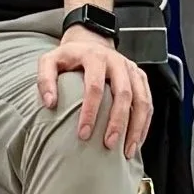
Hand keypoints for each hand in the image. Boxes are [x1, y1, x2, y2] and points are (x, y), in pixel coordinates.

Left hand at [39, 28, 152, 157]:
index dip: (90, 111)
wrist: (89, 42)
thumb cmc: (69, 57)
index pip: (94, 86)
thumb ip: (45, 80)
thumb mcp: (50, 61)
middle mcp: (117, 61)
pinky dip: (144, 123)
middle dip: (117, 122)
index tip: (83, 134)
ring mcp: (131, 69)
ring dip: (136, 127)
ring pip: (141, 100)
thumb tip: (50, 103)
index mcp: (94, 56)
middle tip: (109, 145)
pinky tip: (136, 141)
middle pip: (123, 94)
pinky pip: (147, 102)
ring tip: (127, 151)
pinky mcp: (140, 77)